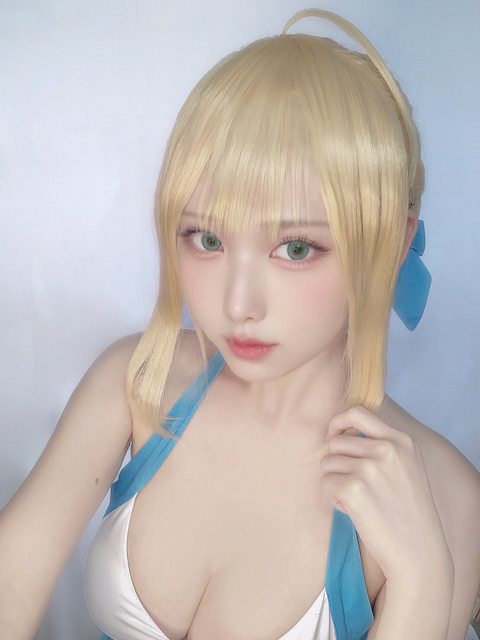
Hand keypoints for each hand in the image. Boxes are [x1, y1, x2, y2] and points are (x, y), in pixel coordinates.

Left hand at [316, 405, 450, 582]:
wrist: (418, 551)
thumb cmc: (408, 511)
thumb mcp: (406, 467)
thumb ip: (381, 446)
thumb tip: (340, 434)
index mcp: (401, 441)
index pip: (358, 412)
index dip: (338, 422)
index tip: (333, 436)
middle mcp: (386, 450)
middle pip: (336, 443)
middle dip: (337, 463)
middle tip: (354, 486)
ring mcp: (369, 468)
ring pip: (327, 463)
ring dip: (335, 482)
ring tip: (358, 500)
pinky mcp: (353, 489)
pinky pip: (325, 484)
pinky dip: (333, 498)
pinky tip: (354, 511)